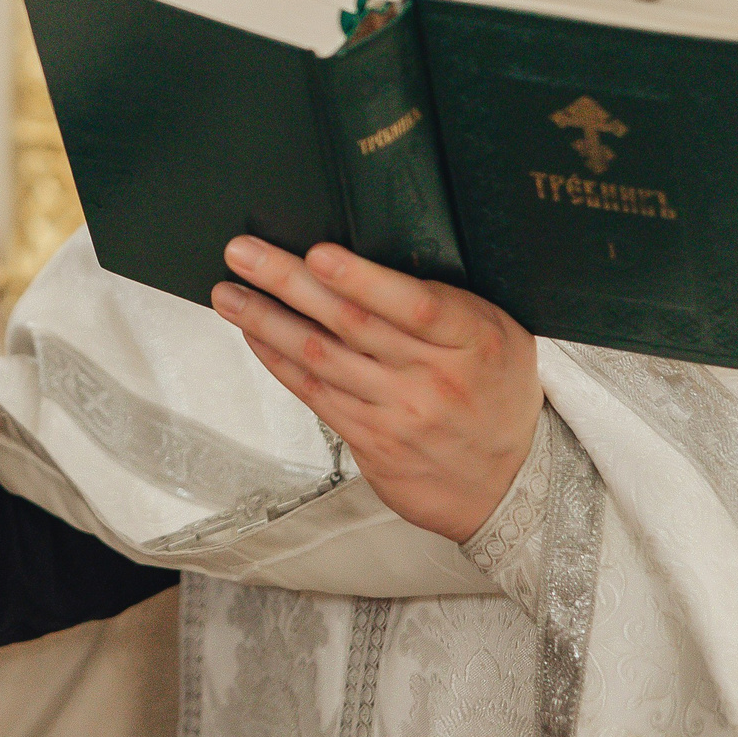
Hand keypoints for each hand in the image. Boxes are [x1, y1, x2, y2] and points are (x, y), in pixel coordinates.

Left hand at [214, 238, 540, 542]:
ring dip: (265, 321)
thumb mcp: (499, 336)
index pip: (415, 305)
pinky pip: (314, 393)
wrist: (509, 484)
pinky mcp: (371, 441)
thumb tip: (379, 257)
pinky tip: (254, 334)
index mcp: (473, 340)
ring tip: (228, 293)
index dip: (362, 280)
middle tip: (243, 253)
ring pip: (320, 358)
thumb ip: (449, 302)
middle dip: (288, 282)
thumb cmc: (497, 392)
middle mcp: (434, 378)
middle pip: (350, 323)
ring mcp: (399, 413)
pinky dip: (278, 360)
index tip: (318, 254)